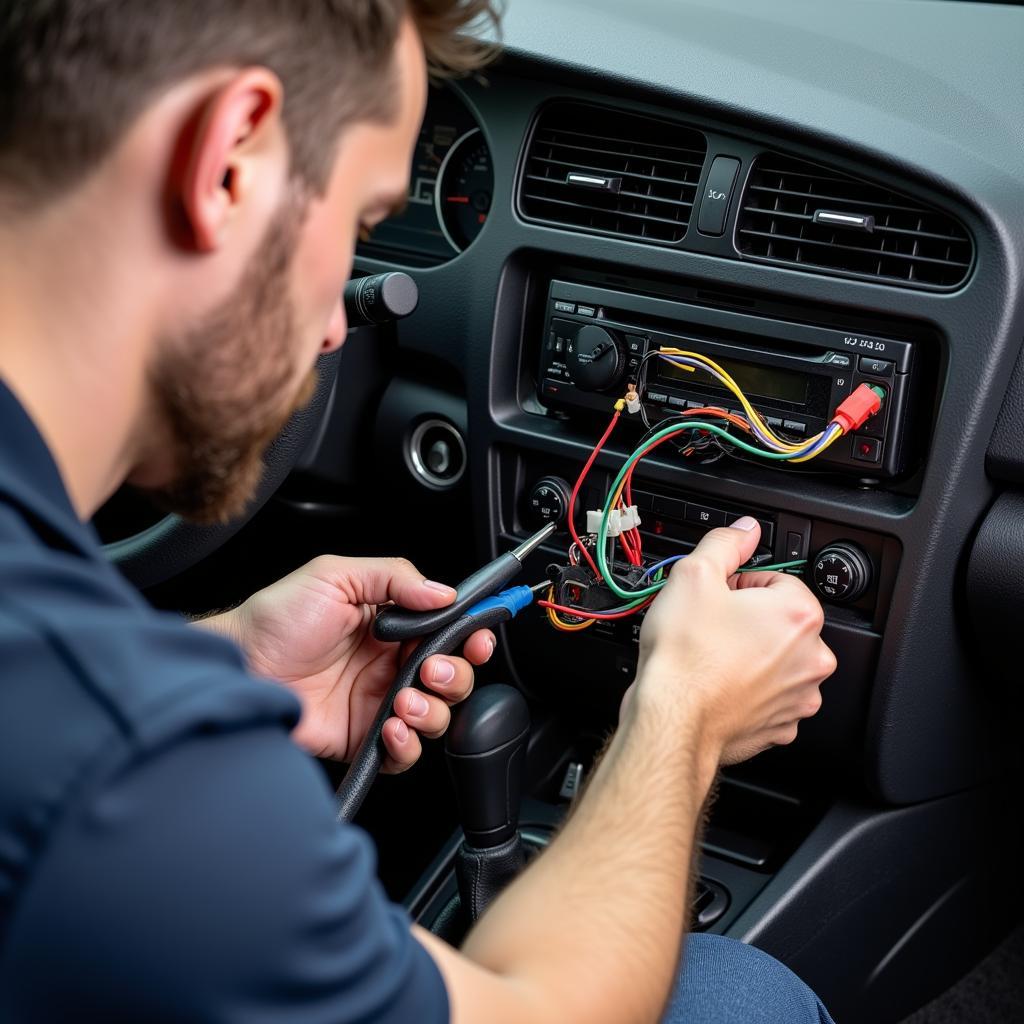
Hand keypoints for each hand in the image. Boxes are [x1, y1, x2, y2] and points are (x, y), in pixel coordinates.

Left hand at [207, 557, 495, 768]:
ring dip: (433, 711)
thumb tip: (443, 594)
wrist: (237, 666)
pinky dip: (408, 745)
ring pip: (436, 716)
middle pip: (453, 677)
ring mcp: (379, 704)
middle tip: (431, 671)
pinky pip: (405, 754)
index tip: (478, 637)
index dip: (471, 636)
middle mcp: (392, 666)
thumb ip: (394, 577)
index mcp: (393, 626)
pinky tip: (391, 728)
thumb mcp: (335, 577)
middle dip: (455, 676)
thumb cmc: (277, 619)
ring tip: (404, 701)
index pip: (448, 632)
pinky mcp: (363, 739)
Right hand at [633, 517, 835, 764]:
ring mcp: (799, 696)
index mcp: (798, 615)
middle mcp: (811, 658)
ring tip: (713, 656)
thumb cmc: (685, 656)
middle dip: (748, 619)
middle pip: (780, 621)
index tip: (718, 597)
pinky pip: (769, 697)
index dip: (740, 584)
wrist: (672, 719)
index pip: (778, 579)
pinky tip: (720, 684)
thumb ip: (726, 543)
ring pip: (777, 660)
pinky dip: (748, 690)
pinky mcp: (781, 726)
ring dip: (751, 654)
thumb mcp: (694, 575)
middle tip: (711, 625)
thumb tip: (745, 530)